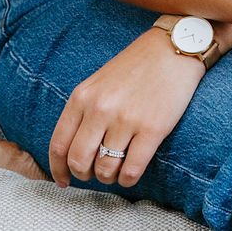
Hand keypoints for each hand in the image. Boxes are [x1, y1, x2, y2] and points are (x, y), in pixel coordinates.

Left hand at [48, 28, 204, 189]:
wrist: (173, 49)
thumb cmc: (136, 66)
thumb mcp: (99, 82)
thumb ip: (83, 111)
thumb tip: (73, 151)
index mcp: (82, 97)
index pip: (59, 144)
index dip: (58, 169)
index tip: (64, 181)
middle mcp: (100, 109)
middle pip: (79, 161)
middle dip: (84, 175)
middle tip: (94, 173)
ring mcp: (126, 120)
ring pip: (105, 170)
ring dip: (109, 178)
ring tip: (116, 170)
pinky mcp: (152, 129)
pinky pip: (132, 170)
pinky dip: (128, 179)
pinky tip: (131, 173)